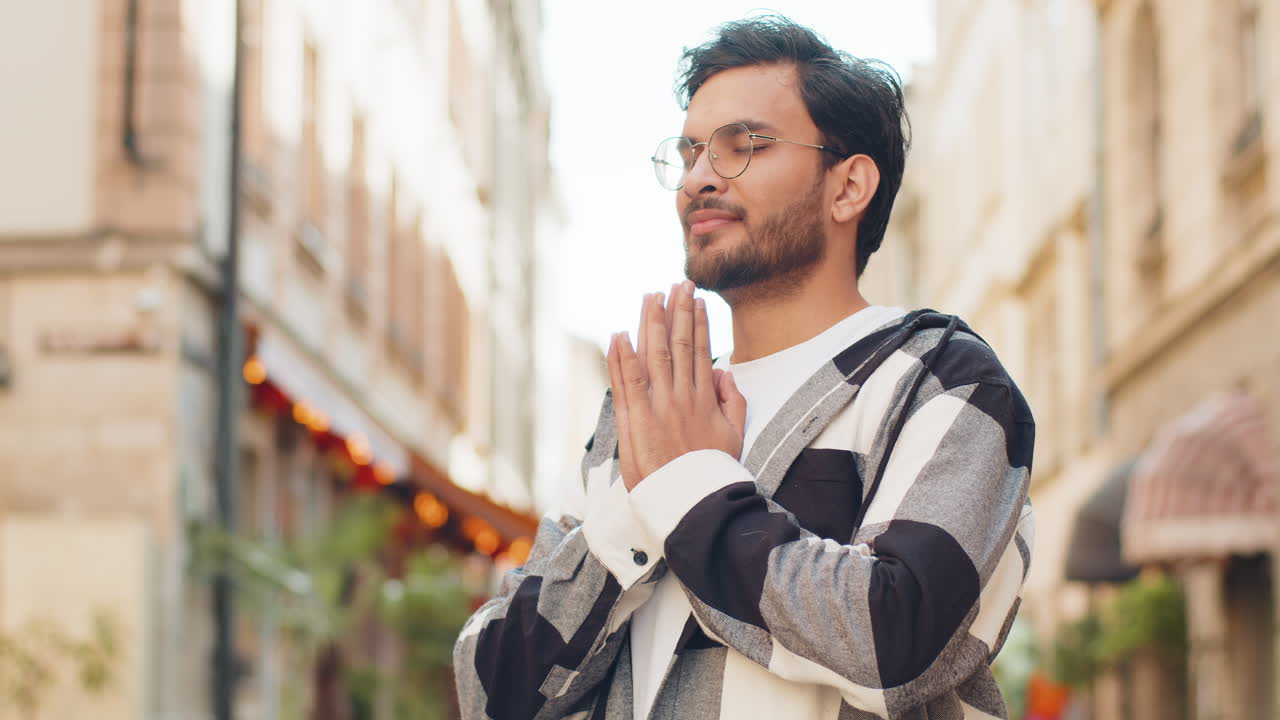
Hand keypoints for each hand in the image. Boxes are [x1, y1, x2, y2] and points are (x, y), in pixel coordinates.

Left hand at [607, 282, 746, 490]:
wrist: (692, 503)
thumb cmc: (711, 473)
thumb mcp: (735, 435)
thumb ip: (734, 401)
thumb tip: (725, 372)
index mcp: (705, 399)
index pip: (700, 351)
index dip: (698, 322)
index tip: (695, 299)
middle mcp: (682, 397)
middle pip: (679, 344)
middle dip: (677, 311)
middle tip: (676, 283)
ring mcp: (659, 407)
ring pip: (654, 355)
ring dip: (651, 323)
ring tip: (650, 296)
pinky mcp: (637, 421)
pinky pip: (628, 383)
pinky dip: (622, 358)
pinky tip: (619, 335)